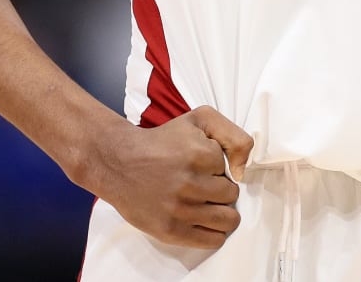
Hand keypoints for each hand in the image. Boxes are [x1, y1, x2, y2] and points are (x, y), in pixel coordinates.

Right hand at [83, 105, 253, 249]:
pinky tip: (203, 220)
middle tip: (202, 185)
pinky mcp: (170, 230)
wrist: (119, 162)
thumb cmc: (163, 141)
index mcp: (199, 153)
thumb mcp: (201, 119)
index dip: (220, 168)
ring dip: (220, 211)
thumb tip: (241, 172)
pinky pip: (212, 240)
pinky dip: (214, 233)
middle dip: (221, 190)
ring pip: (227, 220)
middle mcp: (189, 182)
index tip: (203, 165)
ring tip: (205, 203)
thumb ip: (234, 136)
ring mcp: (179, 209)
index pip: (233, 170)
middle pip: (231, 196)